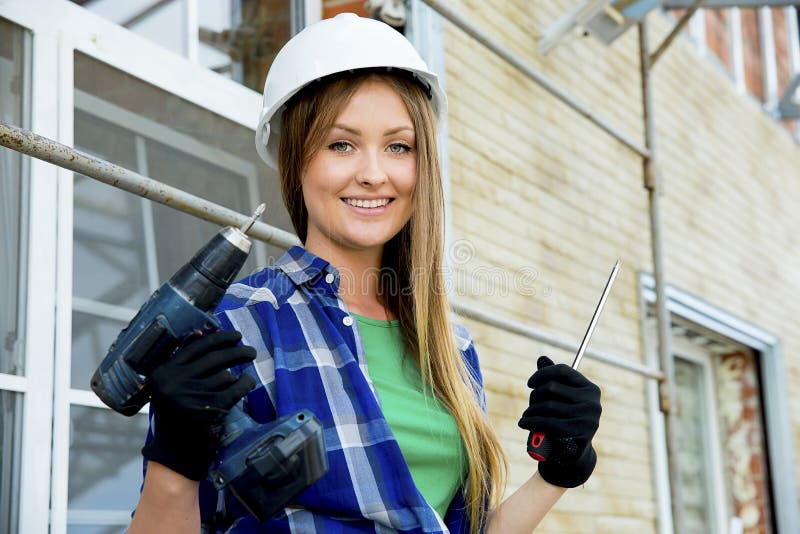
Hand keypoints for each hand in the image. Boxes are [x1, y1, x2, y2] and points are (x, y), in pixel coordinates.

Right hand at [142, 330, 255, 480]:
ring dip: (238, 374)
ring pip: (225, 375)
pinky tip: (247, 382)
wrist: (174, 454)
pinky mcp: (208, 410)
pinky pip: (234, 389)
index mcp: (163, 372)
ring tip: (244, 374)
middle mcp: (174, 382)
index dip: (218, 339)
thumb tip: (211, 334)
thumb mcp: (172, 387)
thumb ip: (186, 365)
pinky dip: (245, 384)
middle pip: (214, 358)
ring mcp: (191, 396)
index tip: (235, 335)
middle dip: (236, 351)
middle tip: (250, 351)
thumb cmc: (177, 416)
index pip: (195, 347)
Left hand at [517, 356, 601, 487]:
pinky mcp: (580, 435)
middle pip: (552, 387)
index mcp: (590, 388)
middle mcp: (593, 402)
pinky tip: (524, 423)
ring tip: (526, 416)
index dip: (541, 374)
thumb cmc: (563, 420)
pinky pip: (549, 423)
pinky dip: (532, 422)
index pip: (562, 371)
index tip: (530, 384)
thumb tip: (542, 358)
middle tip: (530, 405)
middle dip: (535, 396)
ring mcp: (588, 419)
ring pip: (548, 406)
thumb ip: (553, 379)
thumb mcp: (560, 399)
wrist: (572, 454)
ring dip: (531, 411)